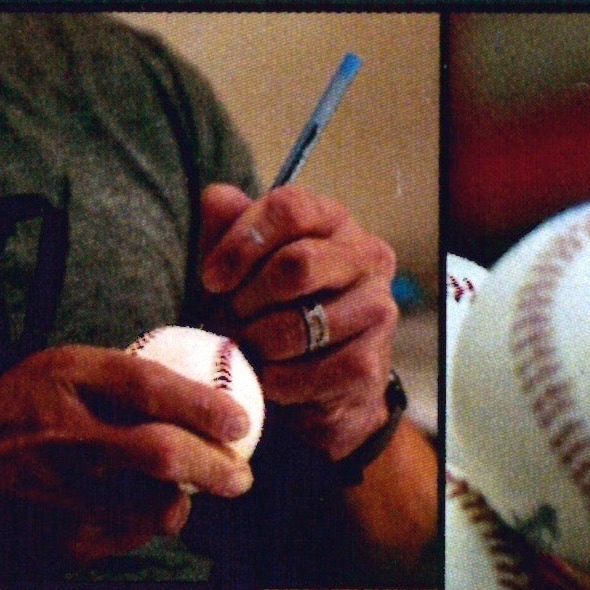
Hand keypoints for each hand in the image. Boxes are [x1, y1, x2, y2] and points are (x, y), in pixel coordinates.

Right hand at [0, 345, 254, 564]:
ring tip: (185, 498)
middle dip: (215, 468)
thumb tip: (194, 396)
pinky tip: (138, 516)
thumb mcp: (47, 375)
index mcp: (60, 376)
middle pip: (161, 452)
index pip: (148, 386)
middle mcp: (60, 429)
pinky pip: (127, 537)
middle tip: (241, 478)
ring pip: (153, 506)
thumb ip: (111, 384)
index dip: (203, 406)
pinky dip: (145, 528)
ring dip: (182, 505)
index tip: (241, 424)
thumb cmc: (2, 417)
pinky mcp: (54, 534)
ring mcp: (57, 487)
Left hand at [198, 183, 397, 463]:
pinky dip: (276, 381)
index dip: (242, 242)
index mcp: (333, 221)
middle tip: (225, 322)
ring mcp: (378, 309)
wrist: (312, 389)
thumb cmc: (269, 311)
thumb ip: (227, 229)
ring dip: (257, 345)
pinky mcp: (372, 363)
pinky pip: (309, 372)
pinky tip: (267, 379)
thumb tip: (217, 199)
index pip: (289, 208)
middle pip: (297, 264)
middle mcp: (367, 256)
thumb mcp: (241, 266)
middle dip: (247, 300)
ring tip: (244, 351)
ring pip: (299, 325)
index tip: (211, 279)